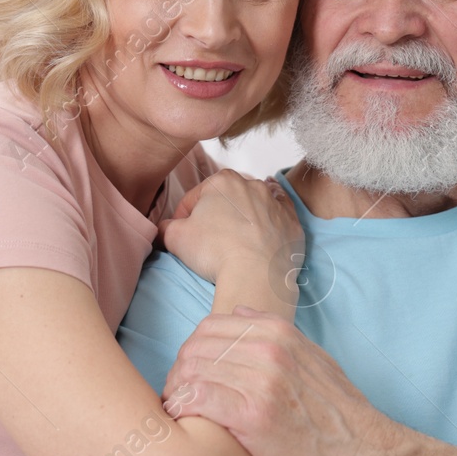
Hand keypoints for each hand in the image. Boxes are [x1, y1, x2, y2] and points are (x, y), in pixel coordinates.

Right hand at [160, 171, 302, 288]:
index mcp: (222, 181)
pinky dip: (271, 222)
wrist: (255, 275)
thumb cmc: (214, 251)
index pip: (194, 198)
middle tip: (208, 241)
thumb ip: (165, 227)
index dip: (184, 218)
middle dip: (216, 216)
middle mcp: (251, 184)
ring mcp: (275, 202)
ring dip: (243, 218)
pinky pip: (279, 217)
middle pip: (225, 200)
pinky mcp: (292, 222)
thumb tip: (164, 228)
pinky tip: (263, 232)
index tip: (183, 235)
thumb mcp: (174, 236)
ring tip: (235, 241)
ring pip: (254, 205)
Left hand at [162, 307, 376, 455]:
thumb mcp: (312, 357)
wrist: (360, 453)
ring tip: (177, 410)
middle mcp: (268, 350)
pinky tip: (182, 422)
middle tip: (177, 394)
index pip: (210, 326)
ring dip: (176, 391)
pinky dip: (182, 408)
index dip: (191, 349)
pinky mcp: (252, 415)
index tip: (189, 372)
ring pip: (192, 371)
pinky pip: (198, 399)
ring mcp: (260, 381)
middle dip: (178, 371)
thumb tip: (238, 312)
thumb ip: (274, 333)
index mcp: (278, 332)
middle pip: (196, 347)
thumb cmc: (335, 413)